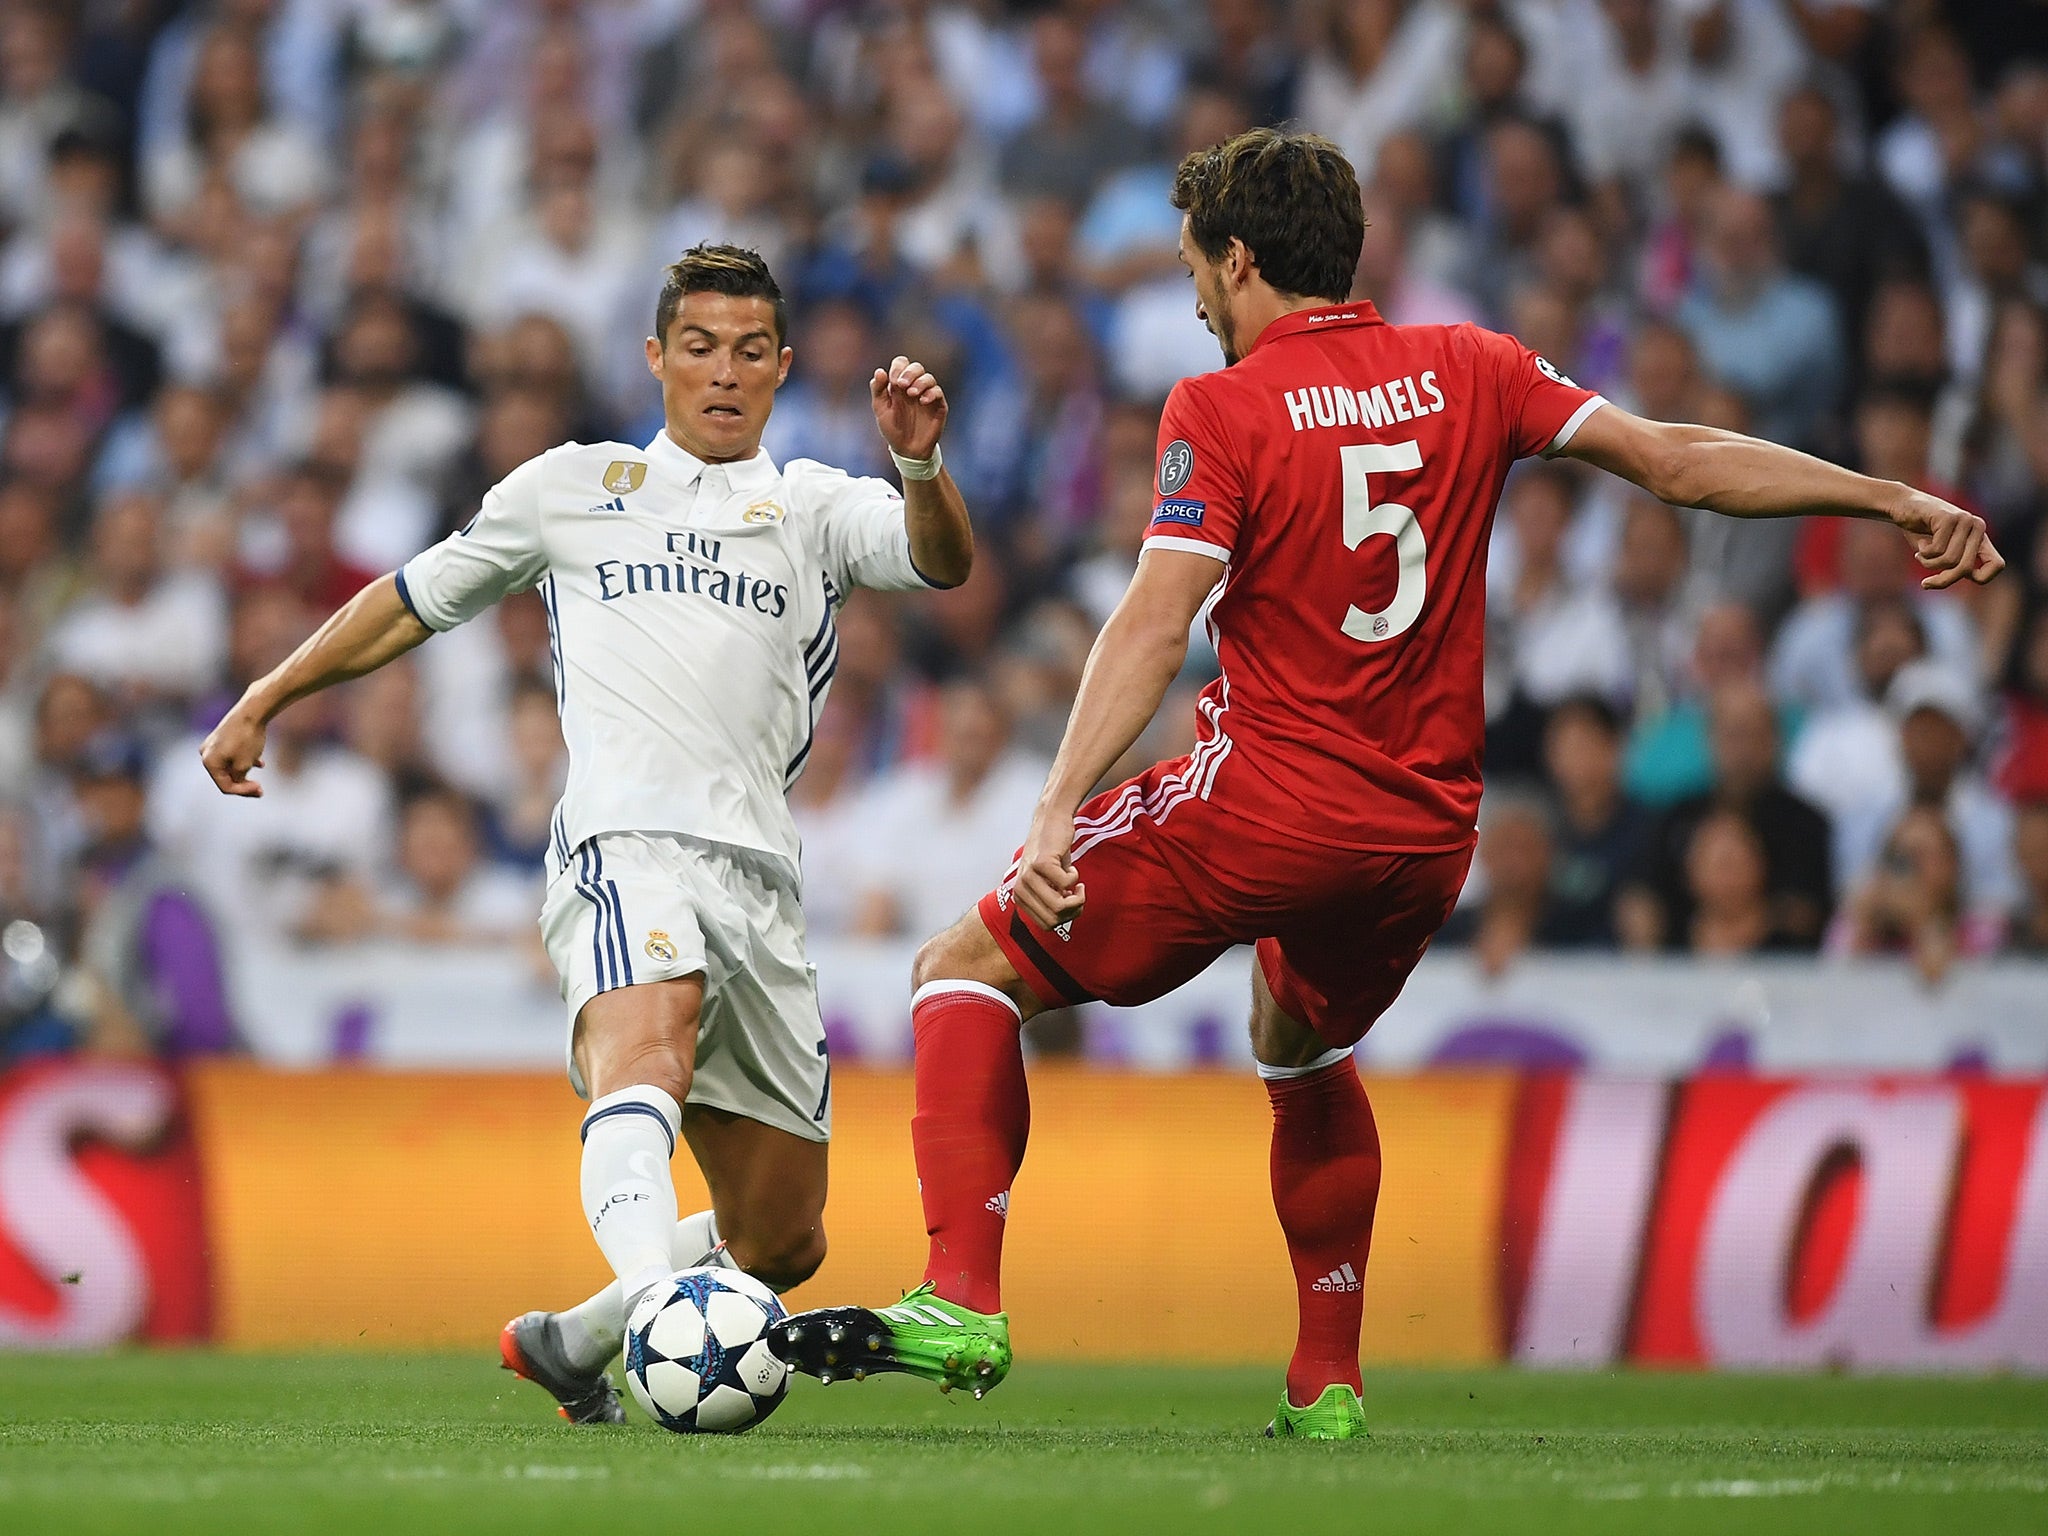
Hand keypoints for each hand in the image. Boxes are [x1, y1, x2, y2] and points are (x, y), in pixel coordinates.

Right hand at [199, 706, 267, 796]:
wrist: (253, 710)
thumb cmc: (248, 738)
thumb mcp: (244, 764)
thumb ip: (238, 778)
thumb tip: (237, 781)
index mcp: (209, 762)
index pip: (225, 786)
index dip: (243, 791)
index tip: (260, 788)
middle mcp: (206, 753)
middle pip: (225, 776)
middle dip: (243, 783)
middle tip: (260, 789)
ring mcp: (213, 743)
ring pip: (230, 765)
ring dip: (244, 771)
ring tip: (259, 770)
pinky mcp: (223, 736)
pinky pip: (232, 754)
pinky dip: (245, 759)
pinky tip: (260, 762)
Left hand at [870, 355, 946, 460]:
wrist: (907, 450)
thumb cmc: (892, 429)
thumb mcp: (880, 409)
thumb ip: (878, 390)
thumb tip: (880, 371)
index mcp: (899, 384)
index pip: (902, 363)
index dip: (898, 368)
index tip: (894, 382)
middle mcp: (914, 386)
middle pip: (917, 367)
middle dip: (909, 373)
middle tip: (902, 385)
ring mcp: (927, 395)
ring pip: (929, 377)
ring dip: (920, 382)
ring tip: (911, 394)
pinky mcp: (938, 405)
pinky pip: (938, 392)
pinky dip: (931, 393)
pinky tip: (922, 401)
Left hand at [1012, 808, 1084, 931]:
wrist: (1052, 822)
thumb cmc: (1053, 854)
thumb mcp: (1048, 883)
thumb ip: (1051, 903)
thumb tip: (1064, 920)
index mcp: (1020, 898)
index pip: (1047, 925)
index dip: (1066, 917)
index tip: (1072, 901)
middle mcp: (1020, 889)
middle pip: (1055, 919)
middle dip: (1074, 910)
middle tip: (1079, 893)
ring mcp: (1029, 876)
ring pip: (1060, 906)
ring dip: (1077, 896)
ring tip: (1076, 882)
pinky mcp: (1041, 863)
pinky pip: (1067, 883)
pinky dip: (1075, 876)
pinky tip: (1070, 866)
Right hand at [1897, 493, 2004, 588]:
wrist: (1901, 505)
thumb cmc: (1921, 532)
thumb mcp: (1942, 553)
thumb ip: (1955, 564)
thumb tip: (1964, 576)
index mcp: (1980, 537)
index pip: (1997, 564)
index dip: (1982, 578)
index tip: (1961, 579)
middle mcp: (1978, 526)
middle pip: (1965, 568)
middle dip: (1943, 580)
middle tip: (1927, 583)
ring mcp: (1964, 520)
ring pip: (1949, 560)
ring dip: (1929, 563)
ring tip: (1921, 554)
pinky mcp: (1948, 517)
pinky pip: (1937, 550)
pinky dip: (1924, 553)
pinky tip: (1920, 543)